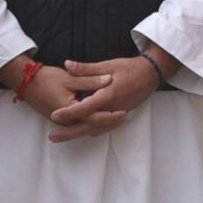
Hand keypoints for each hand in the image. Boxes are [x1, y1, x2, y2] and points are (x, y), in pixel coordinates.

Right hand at [0, 56, 120, 141]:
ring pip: (86, 126)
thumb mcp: (69, 77)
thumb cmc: (47, 78)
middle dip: (109, 123)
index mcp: (70, 110)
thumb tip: (108, 79)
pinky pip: (81, 123)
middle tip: (125, 115)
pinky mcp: (62, 119)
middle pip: (92, 126)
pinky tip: (102, 115)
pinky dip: (93, 121)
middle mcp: (67, 120)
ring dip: (102, 123)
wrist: (26, 82)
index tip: (123, 111)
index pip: (94, 117)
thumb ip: (90, 79)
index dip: (110, 115)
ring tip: (118, 117)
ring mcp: (64, 121)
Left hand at [46, 56, 165, 142]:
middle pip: (88, 125)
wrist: (150, 74)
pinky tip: (81, 129)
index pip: (85, 107)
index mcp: (108, 95)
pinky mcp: (119, 115)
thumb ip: (86, 68)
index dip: (69, 112)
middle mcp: (112, 109)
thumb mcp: (107, 65)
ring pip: (95, 129)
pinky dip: (91, 130)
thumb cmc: (129, 68)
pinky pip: (103, 127)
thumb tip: (67, 65)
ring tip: (62, 136)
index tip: (54, 115)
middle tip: (52, 137)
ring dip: (78, 133)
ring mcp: (116, 114)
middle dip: (69, 133)